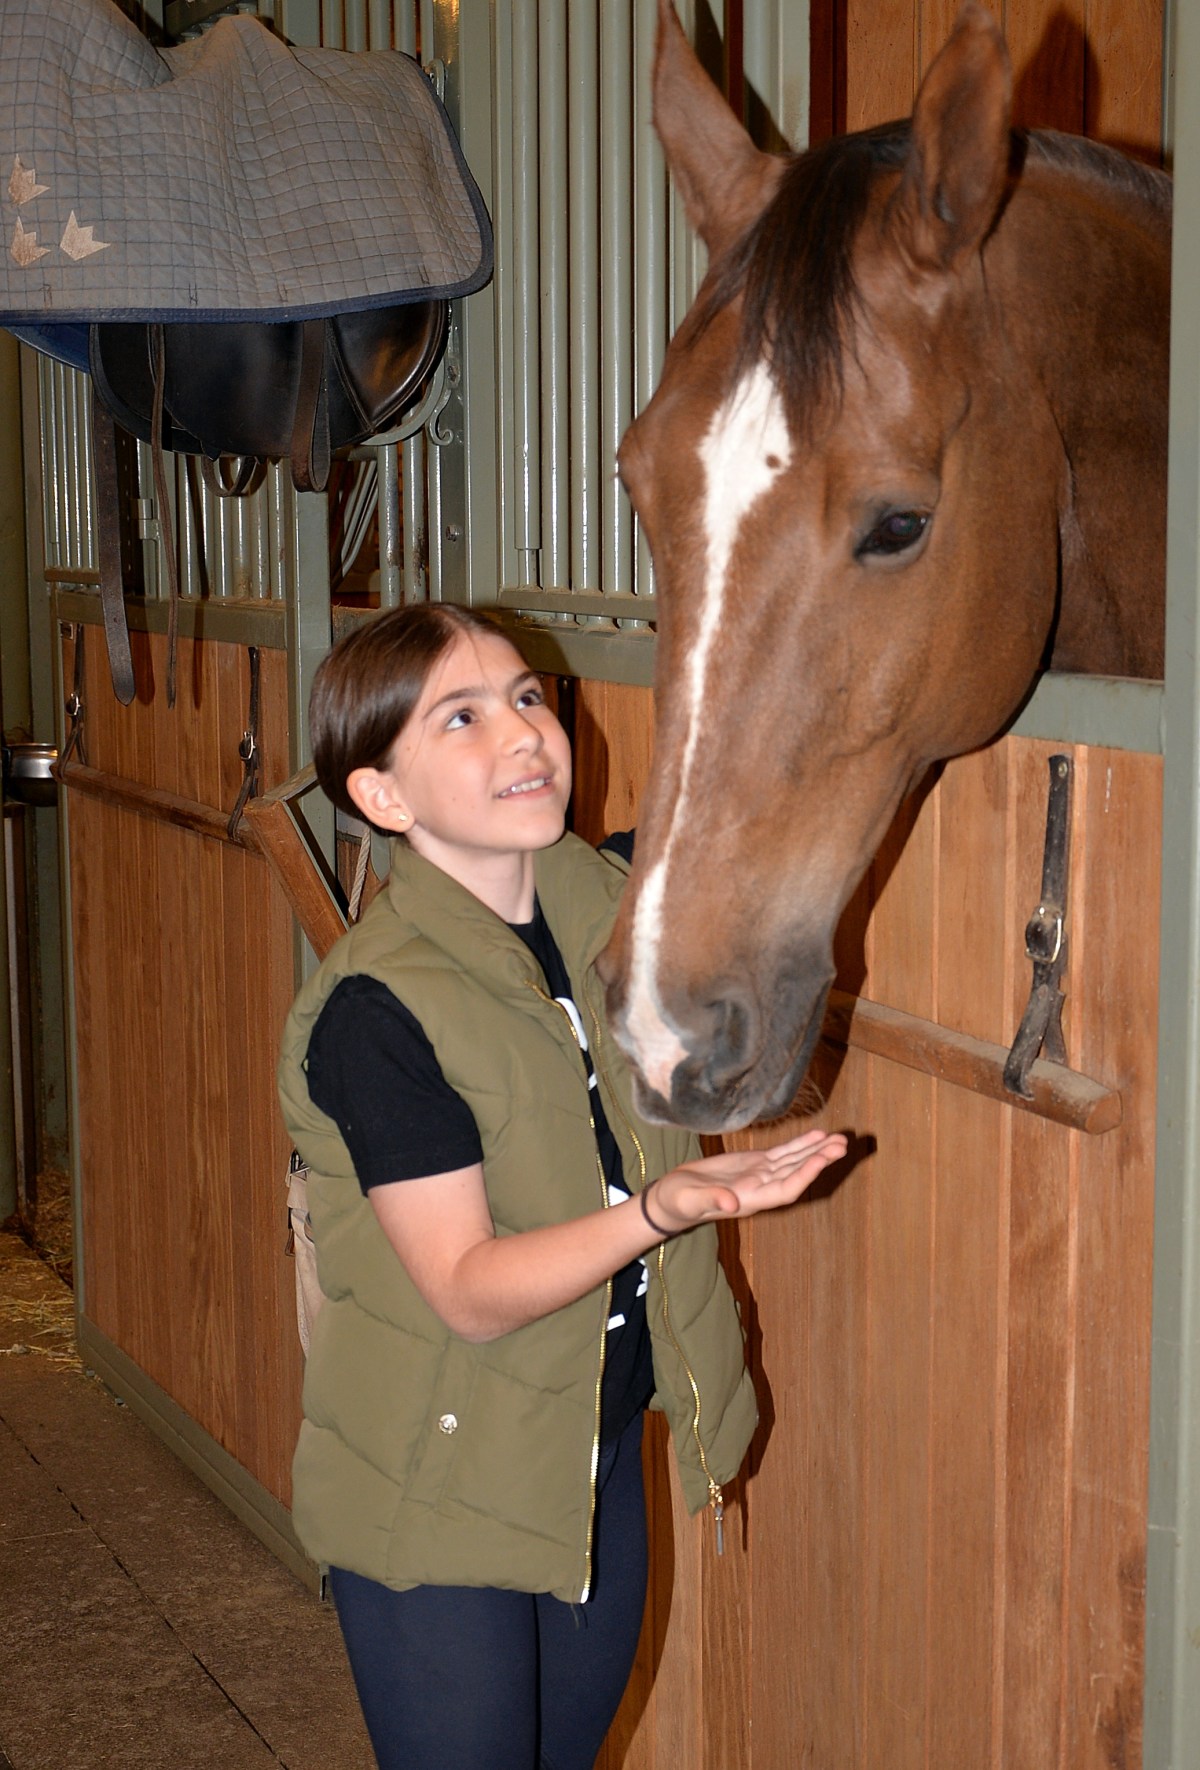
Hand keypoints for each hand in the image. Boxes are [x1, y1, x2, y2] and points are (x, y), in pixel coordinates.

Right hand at [646, 1130, 847, 1234]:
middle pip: (797, 1174)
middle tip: (842, 1145)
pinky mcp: (754, 1164)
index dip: (805, 1175)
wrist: (671, 1198)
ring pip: (794, 1161)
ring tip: (839, 1139)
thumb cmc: (677, 1202)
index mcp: (749, 1199)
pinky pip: (783, 1153)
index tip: (821, 1158)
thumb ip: (710, 1201)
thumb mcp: (689, 1200)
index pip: (785, 1189)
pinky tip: (817, 1135)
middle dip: (820, 1160)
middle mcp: (761, 1188)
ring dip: (816, 1151)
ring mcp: (759, 1176)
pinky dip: (800, 1144)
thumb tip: (731, 1204)